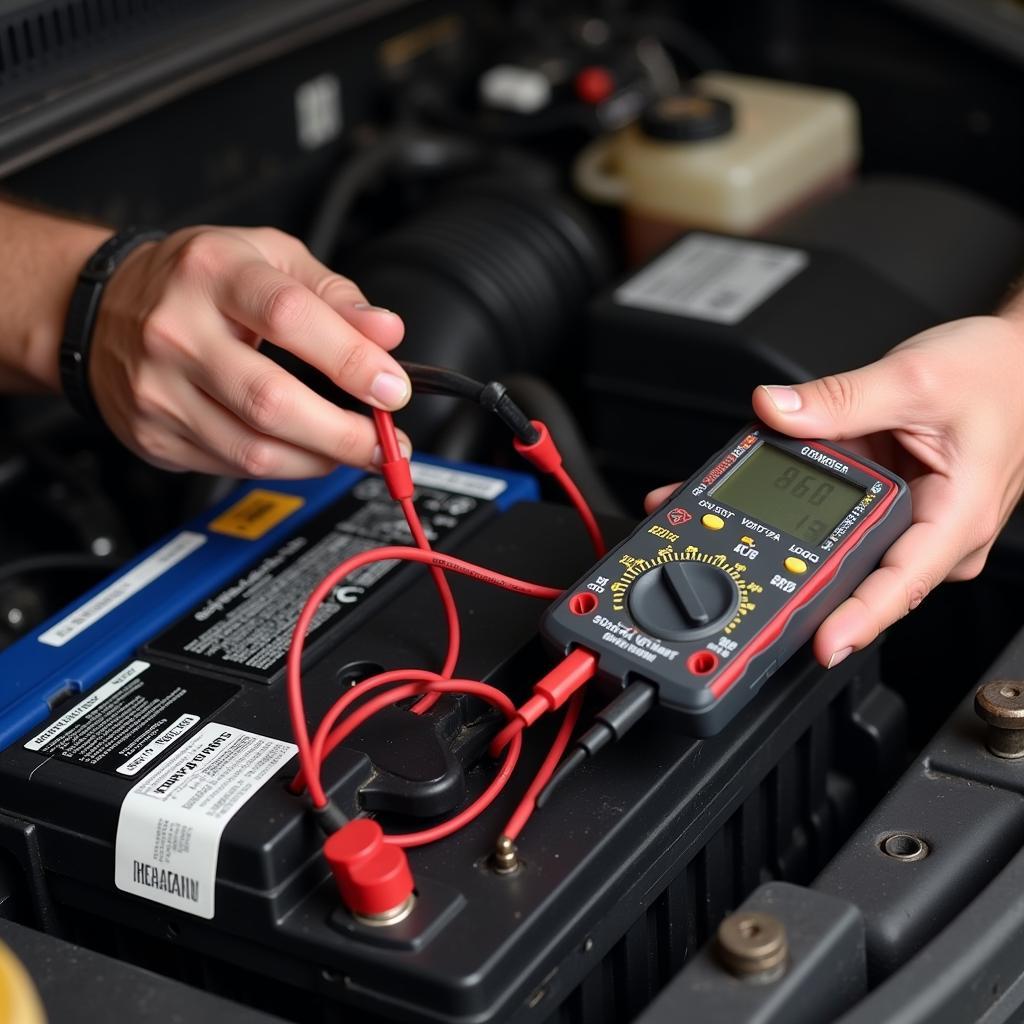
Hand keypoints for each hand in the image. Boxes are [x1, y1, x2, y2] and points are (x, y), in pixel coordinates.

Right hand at [90, 226, 411, 475]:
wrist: (101, 307)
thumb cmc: (197, 281)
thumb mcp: (270, 257)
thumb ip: (334, 294)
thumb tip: (386, 333)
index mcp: (213, 273)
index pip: (289, 317)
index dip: (350, 360)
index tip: (392, 389)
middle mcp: (177, 331)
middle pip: (271, 400)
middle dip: (344, 434)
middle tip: (387, 444)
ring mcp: (159, 389)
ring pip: (254, 449)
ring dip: (321, 459)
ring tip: (356, 451)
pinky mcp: (155, 434)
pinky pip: (234, 467)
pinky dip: (285, 467)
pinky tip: (308, 452)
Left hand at [645, 313, 1023, 667]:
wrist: (1017, 361)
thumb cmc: (995, 377)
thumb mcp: (914, 380)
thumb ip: (840, 399)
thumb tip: (777, 411)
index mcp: (954, 518)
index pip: (899, 585)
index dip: (857, 619)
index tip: (820, 643)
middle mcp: (933, 533)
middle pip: (856, 573)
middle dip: (794, 573)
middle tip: (737, 562)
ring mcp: (910, 523)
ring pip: (841, 543)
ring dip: (790, 533)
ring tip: (732, 512)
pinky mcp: (890, 505)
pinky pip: (841, 513)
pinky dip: (804, 503)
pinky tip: (768, 488)